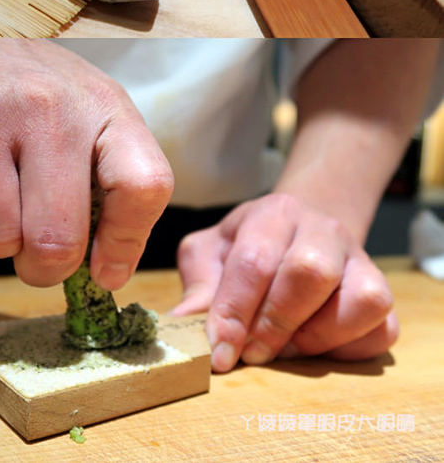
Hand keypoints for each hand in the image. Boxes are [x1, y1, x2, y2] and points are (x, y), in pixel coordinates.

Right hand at [0, 39, 172, 288]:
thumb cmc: (38, 87)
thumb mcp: (93, 112)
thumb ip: (113, 182)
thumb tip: (107, 273)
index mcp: (102, 106)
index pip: (142, 187)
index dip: (127, 244)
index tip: (105, 268)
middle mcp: (46, 110)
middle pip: (57, 241)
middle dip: (46, 265)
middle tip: (38, 248)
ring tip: (0, 202)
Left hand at [172, 193, 397, 371]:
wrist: (301, 228)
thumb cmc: (249, 246)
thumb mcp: (212, 253)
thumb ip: (198, 286)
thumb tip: (182, 325)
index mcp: (273, 214)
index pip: (255, 261)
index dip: (234, 312)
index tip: (220, 352)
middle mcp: (322, 228)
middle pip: (310, 272)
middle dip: (276, 323)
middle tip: (253, 352)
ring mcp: (359, 258)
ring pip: (359, 298)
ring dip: (317, 337)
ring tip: (286, 348)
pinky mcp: (381, 289)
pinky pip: (383, 325)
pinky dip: (350, 347)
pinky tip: (318, 346)